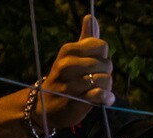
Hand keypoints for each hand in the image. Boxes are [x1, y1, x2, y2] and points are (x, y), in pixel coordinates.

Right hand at [37, 15, 114, 130]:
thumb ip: (86, 39)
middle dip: (106, 73)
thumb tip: (91, 18)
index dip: (102, 57)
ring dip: (106, 87)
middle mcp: (68, 65)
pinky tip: (104, 99)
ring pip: (105, 80)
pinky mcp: (77, 102)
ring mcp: (71, 84)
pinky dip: (106, 98)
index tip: (94, 64)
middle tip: (94, 79)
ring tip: (96, 89)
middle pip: (106, 64)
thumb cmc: (65, 77)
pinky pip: (101, 95)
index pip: (101, 46)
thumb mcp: (72, 56)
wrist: (46, 104)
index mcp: (69, 50)